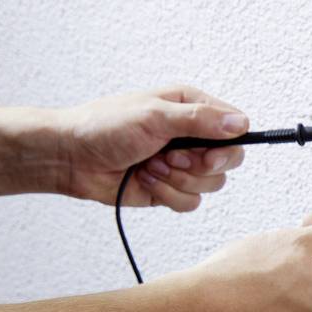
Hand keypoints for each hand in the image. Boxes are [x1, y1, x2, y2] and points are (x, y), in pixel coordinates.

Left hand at [58, 84, 248, 210]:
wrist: (70, 158)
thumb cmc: (103, 127)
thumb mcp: (154, 116)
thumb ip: (200, 121)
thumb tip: (240, 123)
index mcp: (191, 108)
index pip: (235, 128)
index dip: (227, 146)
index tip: (206, 155)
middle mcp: (191, 136)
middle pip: (228, 161)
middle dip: (198, 166)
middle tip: (171, 158)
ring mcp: (182, 164)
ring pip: (210, 185)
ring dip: (177, 180)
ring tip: (150, 166)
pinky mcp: (170, 188)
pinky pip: (190, 202)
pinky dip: (167, 195)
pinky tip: (145, 180)